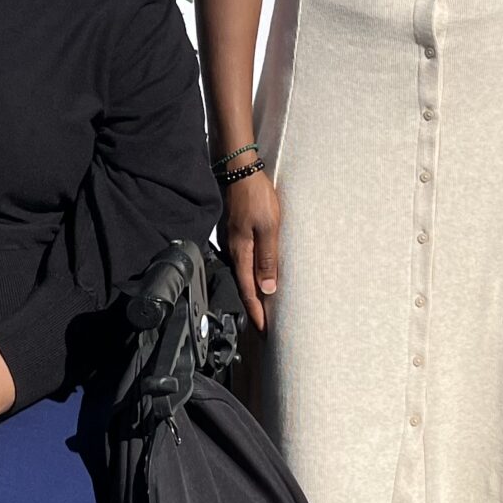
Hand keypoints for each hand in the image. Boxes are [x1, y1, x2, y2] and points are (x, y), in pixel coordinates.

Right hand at [222, 169, 282, 332]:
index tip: (263, 330)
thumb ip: (268, 258)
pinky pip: (243, 261)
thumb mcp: (269, 228)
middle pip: (243, 286)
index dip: (256, 312)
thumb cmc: (256, 197)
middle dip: (253, 307)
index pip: (249, 291)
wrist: (240, 171)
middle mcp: (235, 250)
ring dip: (252, 292)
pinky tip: (257, 277)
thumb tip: (268, 288)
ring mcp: (233, 242)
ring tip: (262, 307)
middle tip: (263, 325)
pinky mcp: (236, 234)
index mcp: (242, 252)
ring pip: (243, 274)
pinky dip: (250, 275)